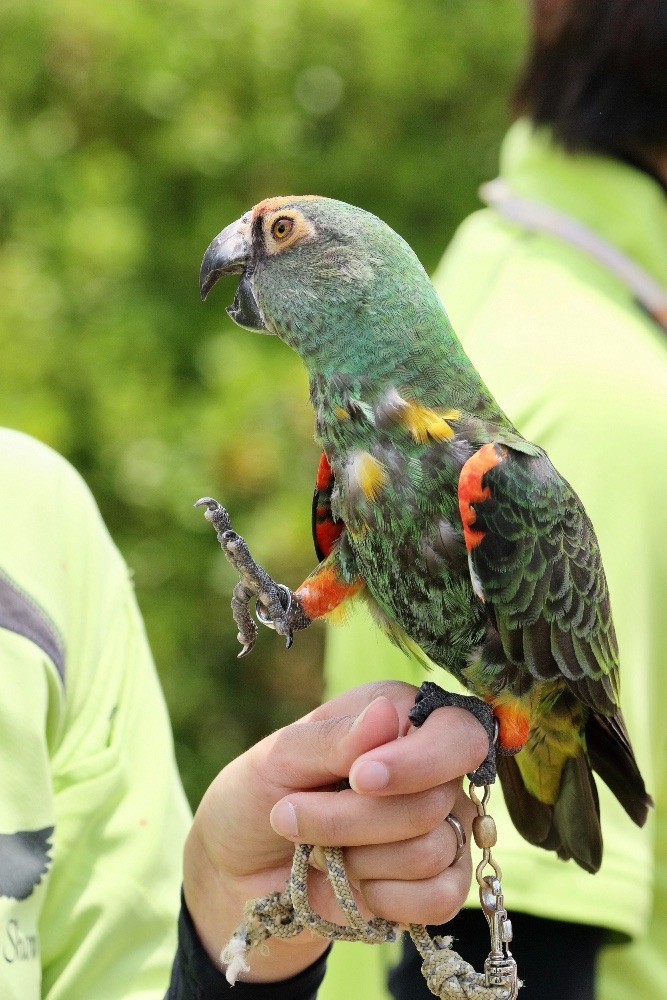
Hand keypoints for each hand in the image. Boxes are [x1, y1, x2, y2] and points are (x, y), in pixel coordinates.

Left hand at [183, 680, 488, 982]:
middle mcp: (433, 768)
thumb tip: (386, 712)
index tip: (359, 778)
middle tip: (291, 816)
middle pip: (432, 802)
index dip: (418, 762)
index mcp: (402, 717)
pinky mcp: (438, 882)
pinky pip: (442, 898)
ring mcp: (442, 827)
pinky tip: (355, 885)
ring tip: (318, 851)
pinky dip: (386, 899)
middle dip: (352, 820)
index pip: (456, 734)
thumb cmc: (257, 796)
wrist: (239, 874)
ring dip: (357, 860)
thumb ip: (335, 739)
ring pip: (430, 851)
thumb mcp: (279, 758)